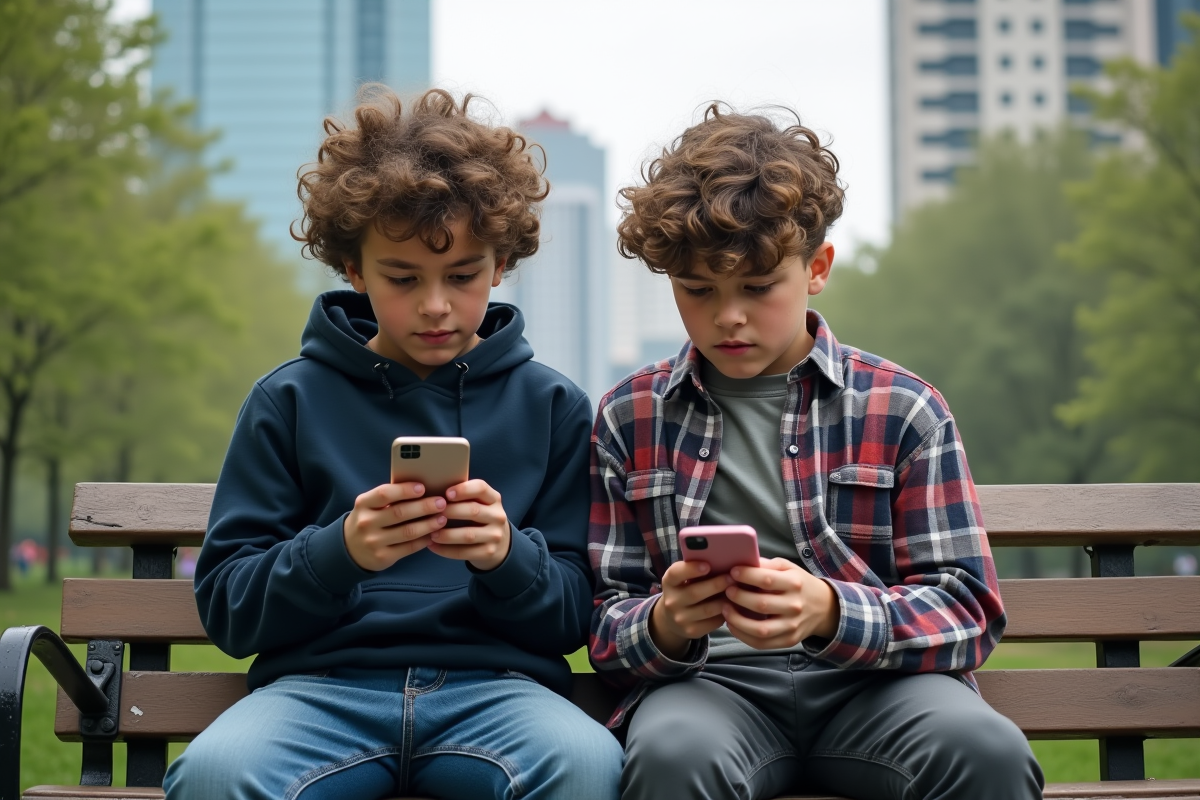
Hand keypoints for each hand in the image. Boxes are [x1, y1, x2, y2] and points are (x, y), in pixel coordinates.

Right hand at [343, 482, 446, 570]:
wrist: (349, 548)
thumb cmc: (368, 519)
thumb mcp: (370, 505)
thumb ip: (390, 497)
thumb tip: (422, 489)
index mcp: (363, 504)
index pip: (385, 494)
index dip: (405, 490)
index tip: (422, 487)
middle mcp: (367, 522)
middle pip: (400, 513)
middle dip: (424, 507)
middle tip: (441, 503)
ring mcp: (374, 541)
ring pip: (407, 532)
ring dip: (428, 525)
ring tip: (442, 518)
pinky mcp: (383, 557)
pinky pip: (409, 547)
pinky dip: (423, 540)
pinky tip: (433, 534)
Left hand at [429, 479, 510, 570]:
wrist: (499, 541)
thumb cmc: (479, 516)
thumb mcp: (479, 502)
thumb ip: (463, 495)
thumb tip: (434, 490)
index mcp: (494, 498)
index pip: (481, 488)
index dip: (463, 489)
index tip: (447, 493)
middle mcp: (498, 516)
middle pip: (473, 511)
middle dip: (450, 512)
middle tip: (432, 513)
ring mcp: (495, 535)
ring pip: (468, 535)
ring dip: (446, 535)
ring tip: (430, 533)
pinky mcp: (489, 552)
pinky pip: (465, 552)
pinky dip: (446, 550)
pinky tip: (433, 546)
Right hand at [649, 559, 733, 659]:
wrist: (672, 618)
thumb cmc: (685, 589)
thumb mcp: (683, 578)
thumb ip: (696, 570)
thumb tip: (722, 560)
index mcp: (669, 582)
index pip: (676, 574)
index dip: (691, 569)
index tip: (707, 565)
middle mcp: (671, 601)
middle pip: (695, 592)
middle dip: (716, 584)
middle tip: (732, 577)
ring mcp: (680, 618)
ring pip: (708, 609)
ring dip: (724, 600)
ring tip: (737, 591)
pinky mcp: (692, 631)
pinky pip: (713, 622)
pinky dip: (725, 613)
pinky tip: (732, 606)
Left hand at [722, 558, 839, 649]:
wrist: (824, 608)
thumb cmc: (799, 584)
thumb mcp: (788, 568)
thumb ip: (766, 565)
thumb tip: (742, 562)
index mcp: (795, 584)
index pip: (767, 580)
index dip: (746, 575)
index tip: (732, 572)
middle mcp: (795, 606)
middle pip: (761, 605)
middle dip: (738, 597)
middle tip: (726, 590)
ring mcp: (792, 626)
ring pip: (760, 629)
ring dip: (737, 620)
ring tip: (725, 609)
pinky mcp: (788, 640)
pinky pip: (762, 643)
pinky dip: (743, 635)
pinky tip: (733, 625)